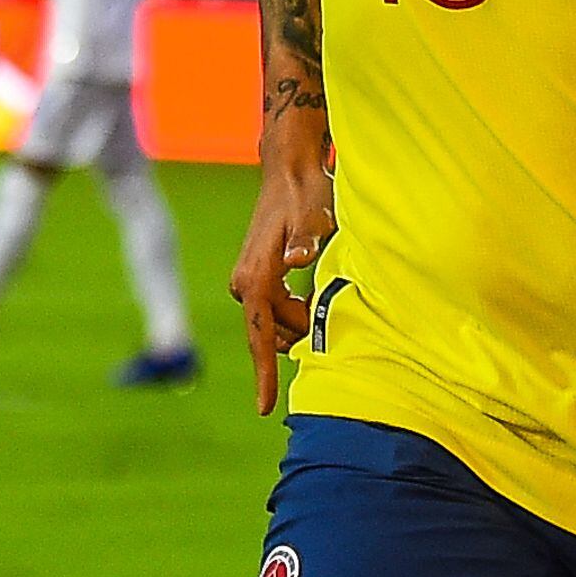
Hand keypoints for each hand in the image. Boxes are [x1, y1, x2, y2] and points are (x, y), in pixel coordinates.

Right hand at [227, 136, 337, 414]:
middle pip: (275, 333)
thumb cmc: (305, 192)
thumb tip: (299, 259)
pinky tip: (316, 294)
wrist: (290, 169)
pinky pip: (280, 309)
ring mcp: (250, 281)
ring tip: (326, 293)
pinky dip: (299, 309)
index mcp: (254, 279)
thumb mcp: (312, 215)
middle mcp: (245, 284)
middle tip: (330, 304)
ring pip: (279, 322)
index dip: (264, 374)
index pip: (258, 337)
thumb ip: (305, 238)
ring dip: (302, 318)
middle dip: (301, 331)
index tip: (266, 407)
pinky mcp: (260, 277)